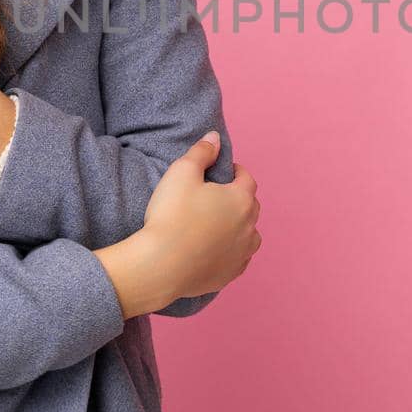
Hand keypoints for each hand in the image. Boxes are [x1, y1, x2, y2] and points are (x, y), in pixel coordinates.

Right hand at [139, 133, 261, 299]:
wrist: (161, 265)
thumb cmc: (171, 215)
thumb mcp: (182, 173)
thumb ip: (201, 152)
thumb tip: (214, 137)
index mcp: (241, 199)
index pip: (246, 178)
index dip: (236, 172)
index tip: (224, 171)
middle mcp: (249, 226)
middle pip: (250, 206)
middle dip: (238, 198)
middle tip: (216, 197)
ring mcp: (242, 253)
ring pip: (250, 235)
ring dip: (239, 227)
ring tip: (218, 224)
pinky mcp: (231, 274)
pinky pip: (238, 259)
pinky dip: (231, 252)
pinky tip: (215, 250)